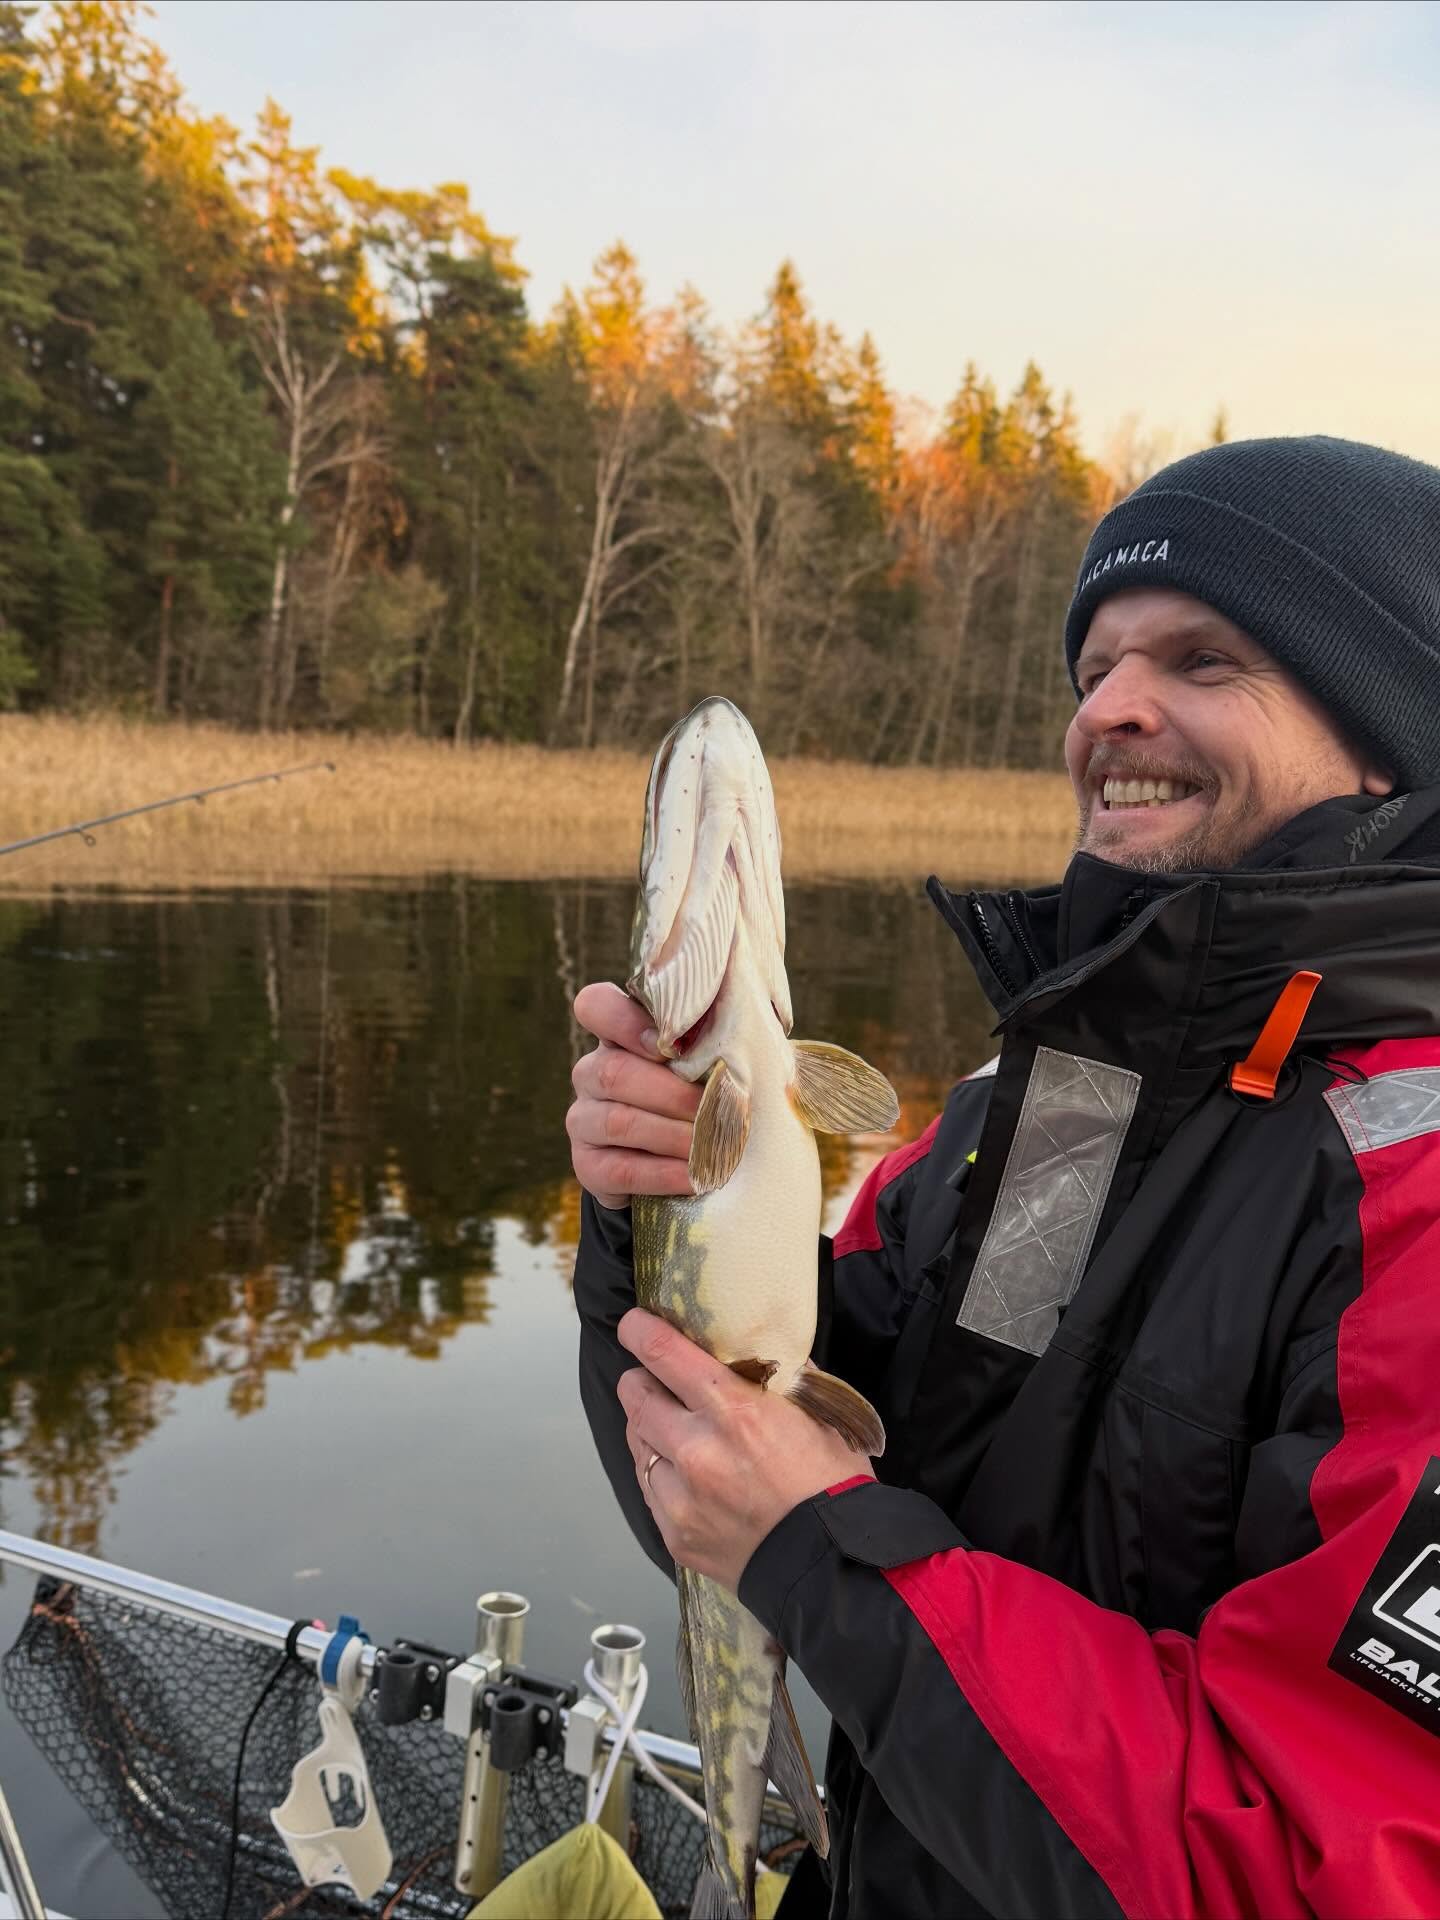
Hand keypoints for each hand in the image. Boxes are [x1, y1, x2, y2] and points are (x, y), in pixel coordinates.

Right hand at [567, 983, 700, 1209]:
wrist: (669, 1165)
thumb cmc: (696, 1098)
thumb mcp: (703, 1065)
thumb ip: (715, 1043)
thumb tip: (756, 1033)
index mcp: (618, 1037)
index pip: (596, 1006)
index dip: (624, 1021)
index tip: (667, 1045)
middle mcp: (591, 1074)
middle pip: (614, 1072)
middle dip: (671, 1093)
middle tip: (714, 1108)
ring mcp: (583, 1120)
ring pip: (618, 1122)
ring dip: (672, 1135)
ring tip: (711, 1145)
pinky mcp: (587, 1165)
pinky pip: (620, 1169)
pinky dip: (662, 1174)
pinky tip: (693, 1176)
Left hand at [617, 1308, 873, 1591]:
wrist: (832, 1566)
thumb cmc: (832, 1485)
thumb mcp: (818, 1412)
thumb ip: (780, 1374)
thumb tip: (755, 1348)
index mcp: (734, 1411)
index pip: (662, 1355)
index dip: (640, 1331)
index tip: (634, 1325)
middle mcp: (697, 1450)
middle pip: (635, 1395)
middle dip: (643, 1381)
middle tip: (661, 1382)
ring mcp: (680, 1496)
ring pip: (636, 1441)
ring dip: (652, 1428)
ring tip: (680, 1432)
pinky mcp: (674, 1532)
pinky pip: (648, 1486)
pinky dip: (662, 1473)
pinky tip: (689, 1476)